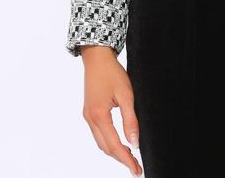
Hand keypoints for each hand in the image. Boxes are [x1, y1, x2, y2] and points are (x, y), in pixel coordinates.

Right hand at [80, 45, 142, 175]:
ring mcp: (87, 116)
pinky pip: (98, 134)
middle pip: (105, 148)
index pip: (114, 146)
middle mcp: (90, 119)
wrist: (97, 57)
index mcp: (99, 116)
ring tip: (130, 156)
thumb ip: (130, 120)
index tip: (137, 170)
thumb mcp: (126, 95)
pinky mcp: (89, 112)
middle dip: (121, 159)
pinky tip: (119, 141)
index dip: (126, 160)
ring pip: (100, 142)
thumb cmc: (112, 73)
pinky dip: (108, 141)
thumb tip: (135, 143)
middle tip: (136, 167)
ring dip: (114, 151)